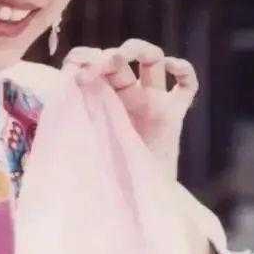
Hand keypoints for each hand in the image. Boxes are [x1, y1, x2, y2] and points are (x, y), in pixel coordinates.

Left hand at [65, 39, 198, 180]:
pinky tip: (171, 66)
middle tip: (90, 71)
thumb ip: (75, 111)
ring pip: (154, 60)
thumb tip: (65, 78)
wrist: (133, 203)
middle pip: (123, 59)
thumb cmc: (102, 174)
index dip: (86, 57)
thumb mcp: (82, 139)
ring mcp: (154, 102)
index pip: (98, 62)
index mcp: (106, 98)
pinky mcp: (174, 115)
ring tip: (118, 58)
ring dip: (138, 50)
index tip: (72, 65)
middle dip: (105, 58)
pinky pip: (187, 85)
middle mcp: (130, 96)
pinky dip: (183, 69)